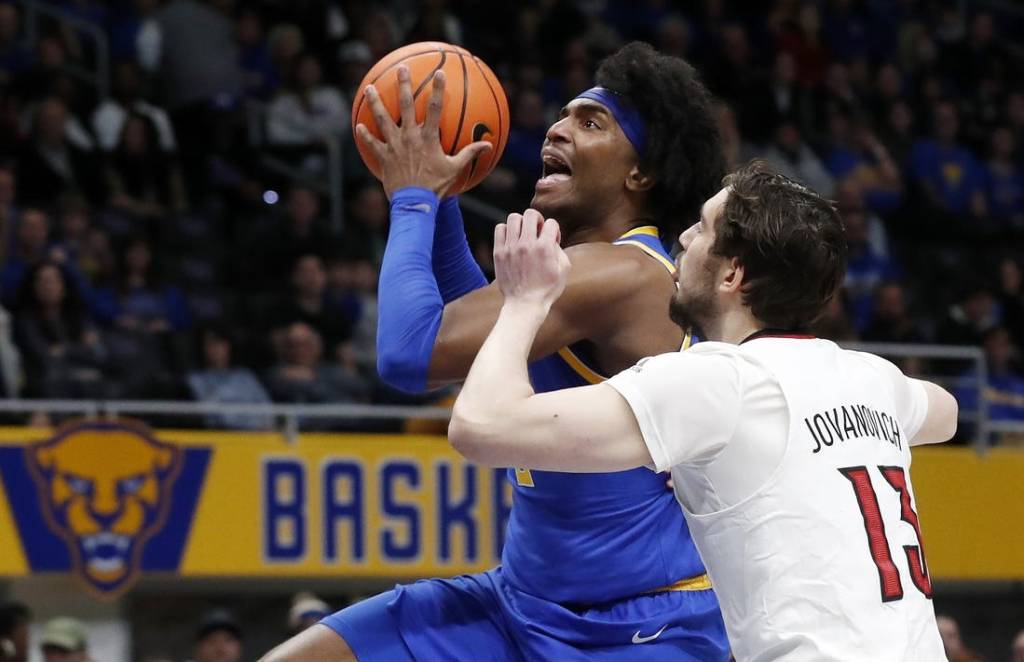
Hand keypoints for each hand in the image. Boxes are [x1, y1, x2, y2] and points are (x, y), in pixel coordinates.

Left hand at [355, 66, 491, 197]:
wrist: (414, 203)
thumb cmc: (436, 186)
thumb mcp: (455, 169)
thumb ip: (470, 154)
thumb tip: (489, 146)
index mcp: (428, 138)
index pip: (434, 108)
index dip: (437, 89)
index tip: (439, 73)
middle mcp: (409, 137)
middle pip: (405, 105)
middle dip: (403, 85)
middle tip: (401, 69)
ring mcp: (394, 146)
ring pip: (382, 119)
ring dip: (375, 102)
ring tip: (369, 89)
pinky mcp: (383, 157)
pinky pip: (372, 144)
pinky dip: (365, 135)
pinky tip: (359, 125)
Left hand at [493, 209, 569, 310]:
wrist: (524, 305)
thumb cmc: (546, 290)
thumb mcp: (564, 270)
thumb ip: (560, 249)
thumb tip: (551, 238)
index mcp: (545, 247)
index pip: (551, 222)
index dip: (553, 230)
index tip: (551, 241)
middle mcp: (527, 244)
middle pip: (531, 214)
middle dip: (537, 220)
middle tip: (537, 231)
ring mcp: (511, 248)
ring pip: (514, 218)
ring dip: (521, 223)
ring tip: (523, 234)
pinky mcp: (499, 252)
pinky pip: (499, 228)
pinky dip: (506, 230)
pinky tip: (512, 239)